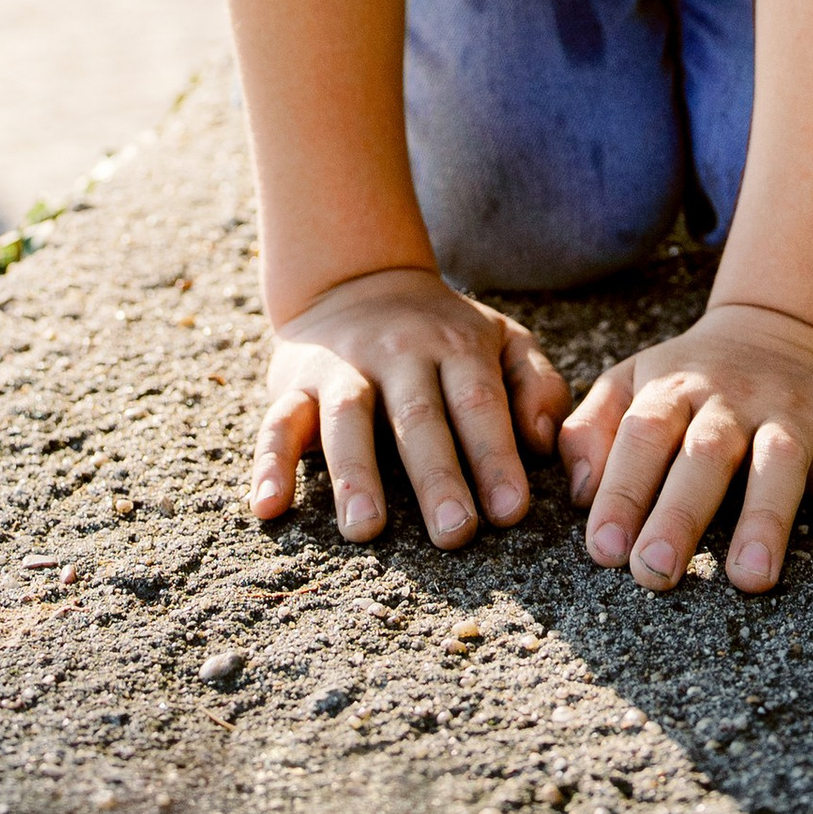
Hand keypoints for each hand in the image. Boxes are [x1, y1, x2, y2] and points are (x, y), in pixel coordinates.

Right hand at [252, 266, 570, 547]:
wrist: (358, 280)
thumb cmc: (447, 334)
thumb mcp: (505, 340)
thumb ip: (538, 385)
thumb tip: (543, 443)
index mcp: (456, 346)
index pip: (478, 402)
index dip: (495, 455)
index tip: (511, 511)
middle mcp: (398, 353)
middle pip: (418, 416)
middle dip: (437, 476)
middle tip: (455, 533)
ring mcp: (341, 368)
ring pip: (347, 418)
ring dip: (356, 473)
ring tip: (367, 528)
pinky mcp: (293, 384)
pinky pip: (277, 423)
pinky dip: (270, 464)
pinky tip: (269, 507)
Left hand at [559, 300, 812, 592]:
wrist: (790, 322)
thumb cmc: (696, 379)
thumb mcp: (635, 381)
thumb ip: (595, 429)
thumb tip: (575, 494)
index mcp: (675, 389)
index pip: (642, 436)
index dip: (620, 490)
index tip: (602, 551)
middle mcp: (733, 400)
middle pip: (704, 454)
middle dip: (678, 513)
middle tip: (653, 573)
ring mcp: (792, 416)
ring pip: (779, 465)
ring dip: (765, 519)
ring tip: (750, 580)